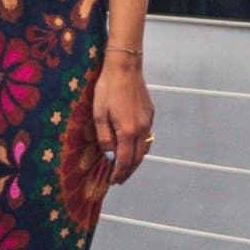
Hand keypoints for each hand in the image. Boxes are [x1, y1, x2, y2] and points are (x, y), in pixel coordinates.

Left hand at [92, 46, 153, 186]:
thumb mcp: (99, 114)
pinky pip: (147, 136)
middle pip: (138, 158)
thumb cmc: (107, 89)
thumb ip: (104, 137)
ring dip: (136, 161)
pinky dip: (140, 148)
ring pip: (145, 148)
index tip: (113, 181)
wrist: (125, 68)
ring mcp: (148, 121)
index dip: (119, 173)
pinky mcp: (150, 114)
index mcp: (127, 131)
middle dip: (128, 171)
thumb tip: (109, 155)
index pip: (125, 160)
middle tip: (120, 180)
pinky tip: (133, 147)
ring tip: (126, 168)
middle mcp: (141, 129)